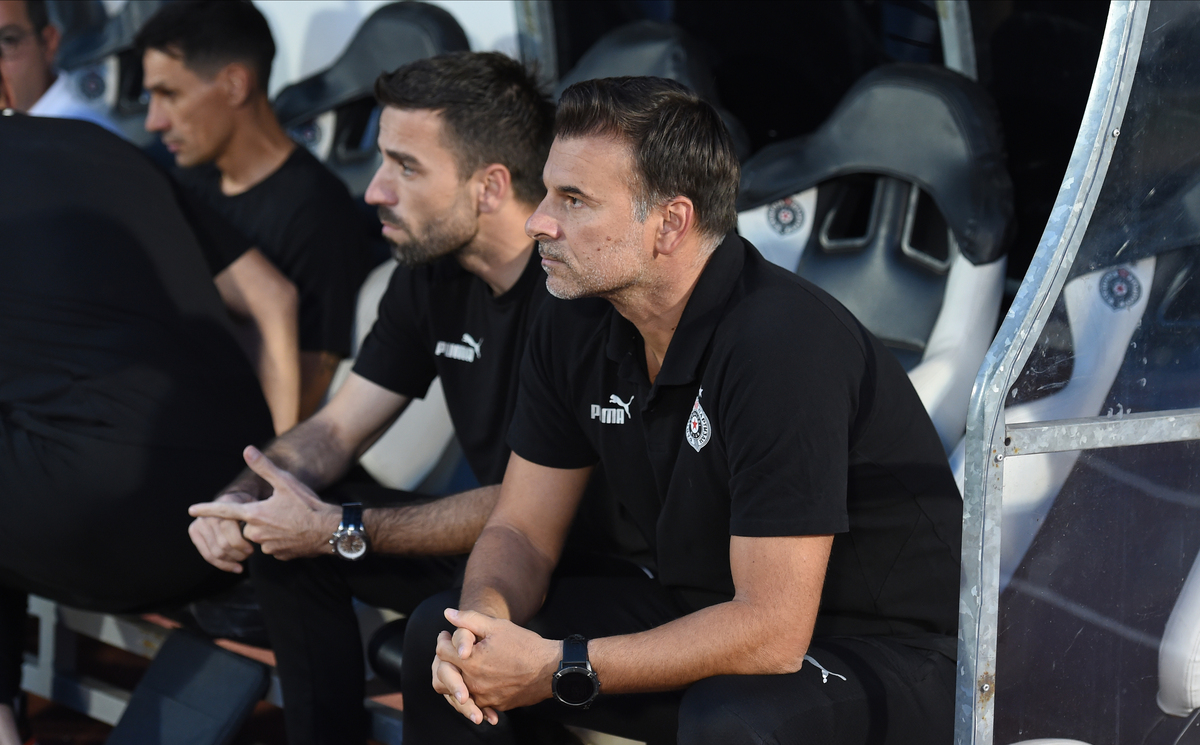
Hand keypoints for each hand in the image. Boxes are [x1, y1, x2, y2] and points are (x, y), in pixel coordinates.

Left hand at [188, 445, 340, 559]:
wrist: (329, 530)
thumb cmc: (307, 505)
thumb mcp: (285, 482)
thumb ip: (263, 467)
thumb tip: (247, 450)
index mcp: (255, 514)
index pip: (225, 511)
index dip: (207, 509)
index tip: (191, 510)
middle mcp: (256, 532)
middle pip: (249, 523)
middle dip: (261, 517)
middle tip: (283, 510)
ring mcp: (267, 546)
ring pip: (262, 536)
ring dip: (272, 529)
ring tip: (292, 521)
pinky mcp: (278, 556)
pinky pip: (274, 546)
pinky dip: (282, 539)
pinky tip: (295, 533)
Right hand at [188, 491, 255, 572]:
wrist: (230, 500)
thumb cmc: (246, 506)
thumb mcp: (253, 508)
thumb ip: (255, 520)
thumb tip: (258, 535)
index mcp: (221, 507)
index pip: (228, 531)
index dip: (241, 544)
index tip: (252, 550)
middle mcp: (208, 515)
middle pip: (223, 545)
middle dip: (238, 554)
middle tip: (249, 554)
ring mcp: (199, 523)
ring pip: (216, 553)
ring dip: (232, 560)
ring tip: (243, 559)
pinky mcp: (194, 532)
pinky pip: (208, 555)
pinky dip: (223, 565)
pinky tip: (236, 568)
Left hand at [432, 608, 558, 721]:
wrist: (550, 669)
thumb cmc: (525, 645)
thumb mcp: (497, 627)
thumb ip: (469, 620)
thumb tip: (448, 614)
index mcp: (471, 663)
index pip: (442, 652)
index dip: (443, 640)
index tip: (446, 635)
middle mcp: (473, 684)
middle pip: (444, 676)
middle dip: (445, 662)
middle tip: (453, 651)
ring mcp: (484, 698)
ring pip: (457, 692)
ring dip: (457, 678)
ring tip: (465, 665)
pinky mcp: (494, 706)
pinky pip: (475, 701)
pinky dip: (473, 691)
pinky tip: (480, 678)